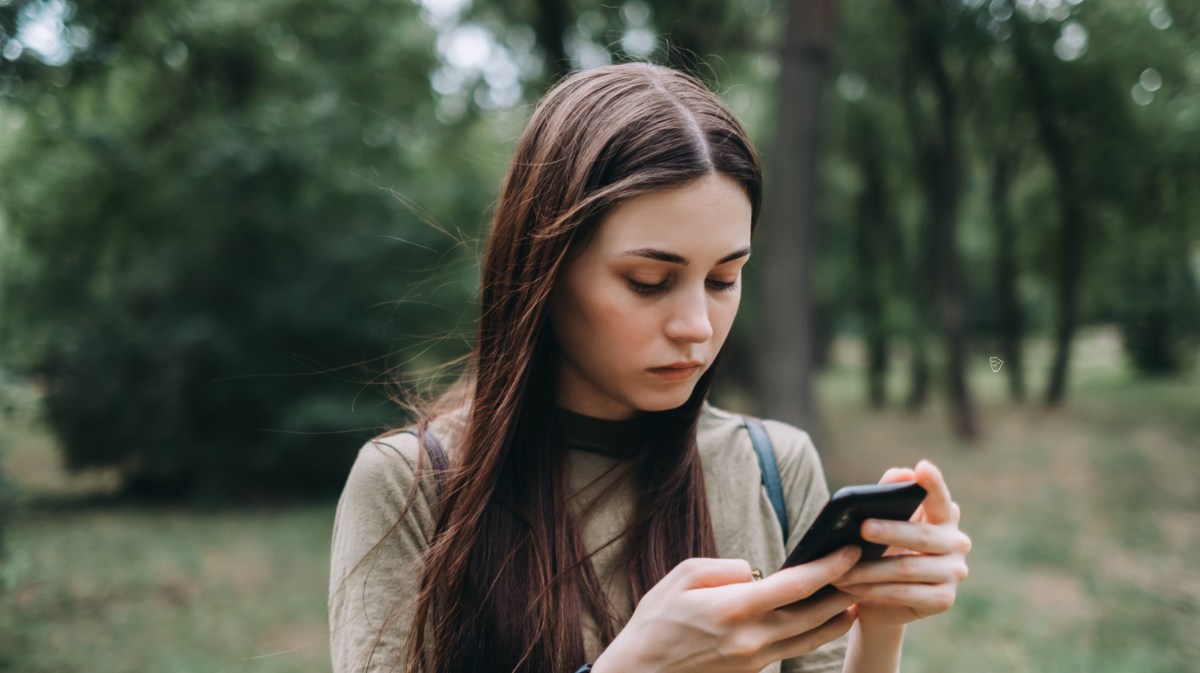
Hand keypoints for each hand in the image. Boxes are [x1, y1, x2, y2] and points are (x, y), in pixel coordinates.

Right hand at [593, 546, 862, 672]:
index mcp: (735, 609)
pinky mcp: (752, 672)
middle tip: (867, 569)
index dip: (828, 566)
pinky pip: (793, 650)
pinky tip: (824, 619)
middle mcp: (752, 639)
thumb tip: (757, 571)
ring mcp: (754, 660)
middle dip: (844, 590)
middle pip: (815, 615)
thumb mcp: (682, 577)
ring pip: (810, 638)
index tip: (849, 550)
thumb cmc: (656, 621)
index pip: (796, 586)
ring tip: (856, 596)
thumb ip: (726, 568)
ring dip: (837, 617)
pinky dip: (814, 633)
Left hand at [834, 460, 970, 629]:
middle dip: (890, 530)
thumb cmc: (882, 552)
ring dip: (868, 568)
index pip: (940, 498)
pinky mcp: (944, 600)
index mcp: (944, 517)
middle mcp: (957, 543)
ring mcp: (954, 573)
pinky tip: (851, 587)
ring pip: (907, 567)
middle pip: (922, 535)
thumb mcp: (882, 524)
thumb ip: (890, 496)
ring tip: (840, 568)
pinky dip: (873, 589)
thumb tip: (901, 473)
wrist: (881, 601)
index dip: (933, 483)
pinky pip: (904, 592)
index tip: (922, 467)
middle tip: (863, 527)